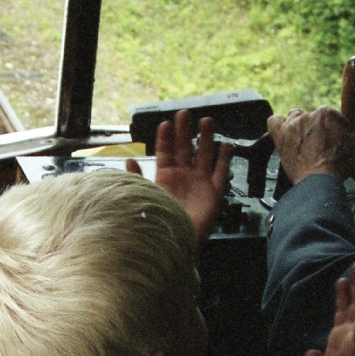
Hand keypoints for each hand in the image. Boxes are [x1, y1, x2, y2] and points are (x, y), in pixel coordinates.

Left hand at [127, 110, 232, 243]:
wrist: (174, 242)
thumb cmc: (158, 220)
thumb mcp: (145, 196)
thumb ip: (138, 178)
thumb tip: (128, 159)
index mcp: (166, 177)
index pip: (166, 152)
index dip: (166, 138)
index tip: (165, 122)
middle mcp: (184, 178)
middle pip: (186, 149)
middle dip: (185, 131)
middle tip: (185, 113)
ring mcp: (200, 184)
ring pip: (205, 156)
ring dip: (206, 139)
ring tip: (207, 121)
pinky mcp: (214, 194)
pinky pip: (222, 173)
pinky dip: (225, 159)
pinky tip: (226, 144)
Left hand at [268, 106, 354, 183]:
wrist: (320, 180)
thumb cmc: (339, 163)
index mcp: (328, 113)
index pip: (331, 115)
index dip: (333, 128)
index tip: (334, 139)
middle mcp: (309, 115)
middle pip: (312, 116)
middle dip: (317, 128)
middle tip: (320, 143)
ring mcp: (292, 125)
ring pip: (294, 117)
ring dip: (299, 125)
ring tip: (304, 140)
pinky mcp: (280, 136)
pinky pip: (274, 121)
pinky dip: (278, 125)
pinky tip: (285, 133)